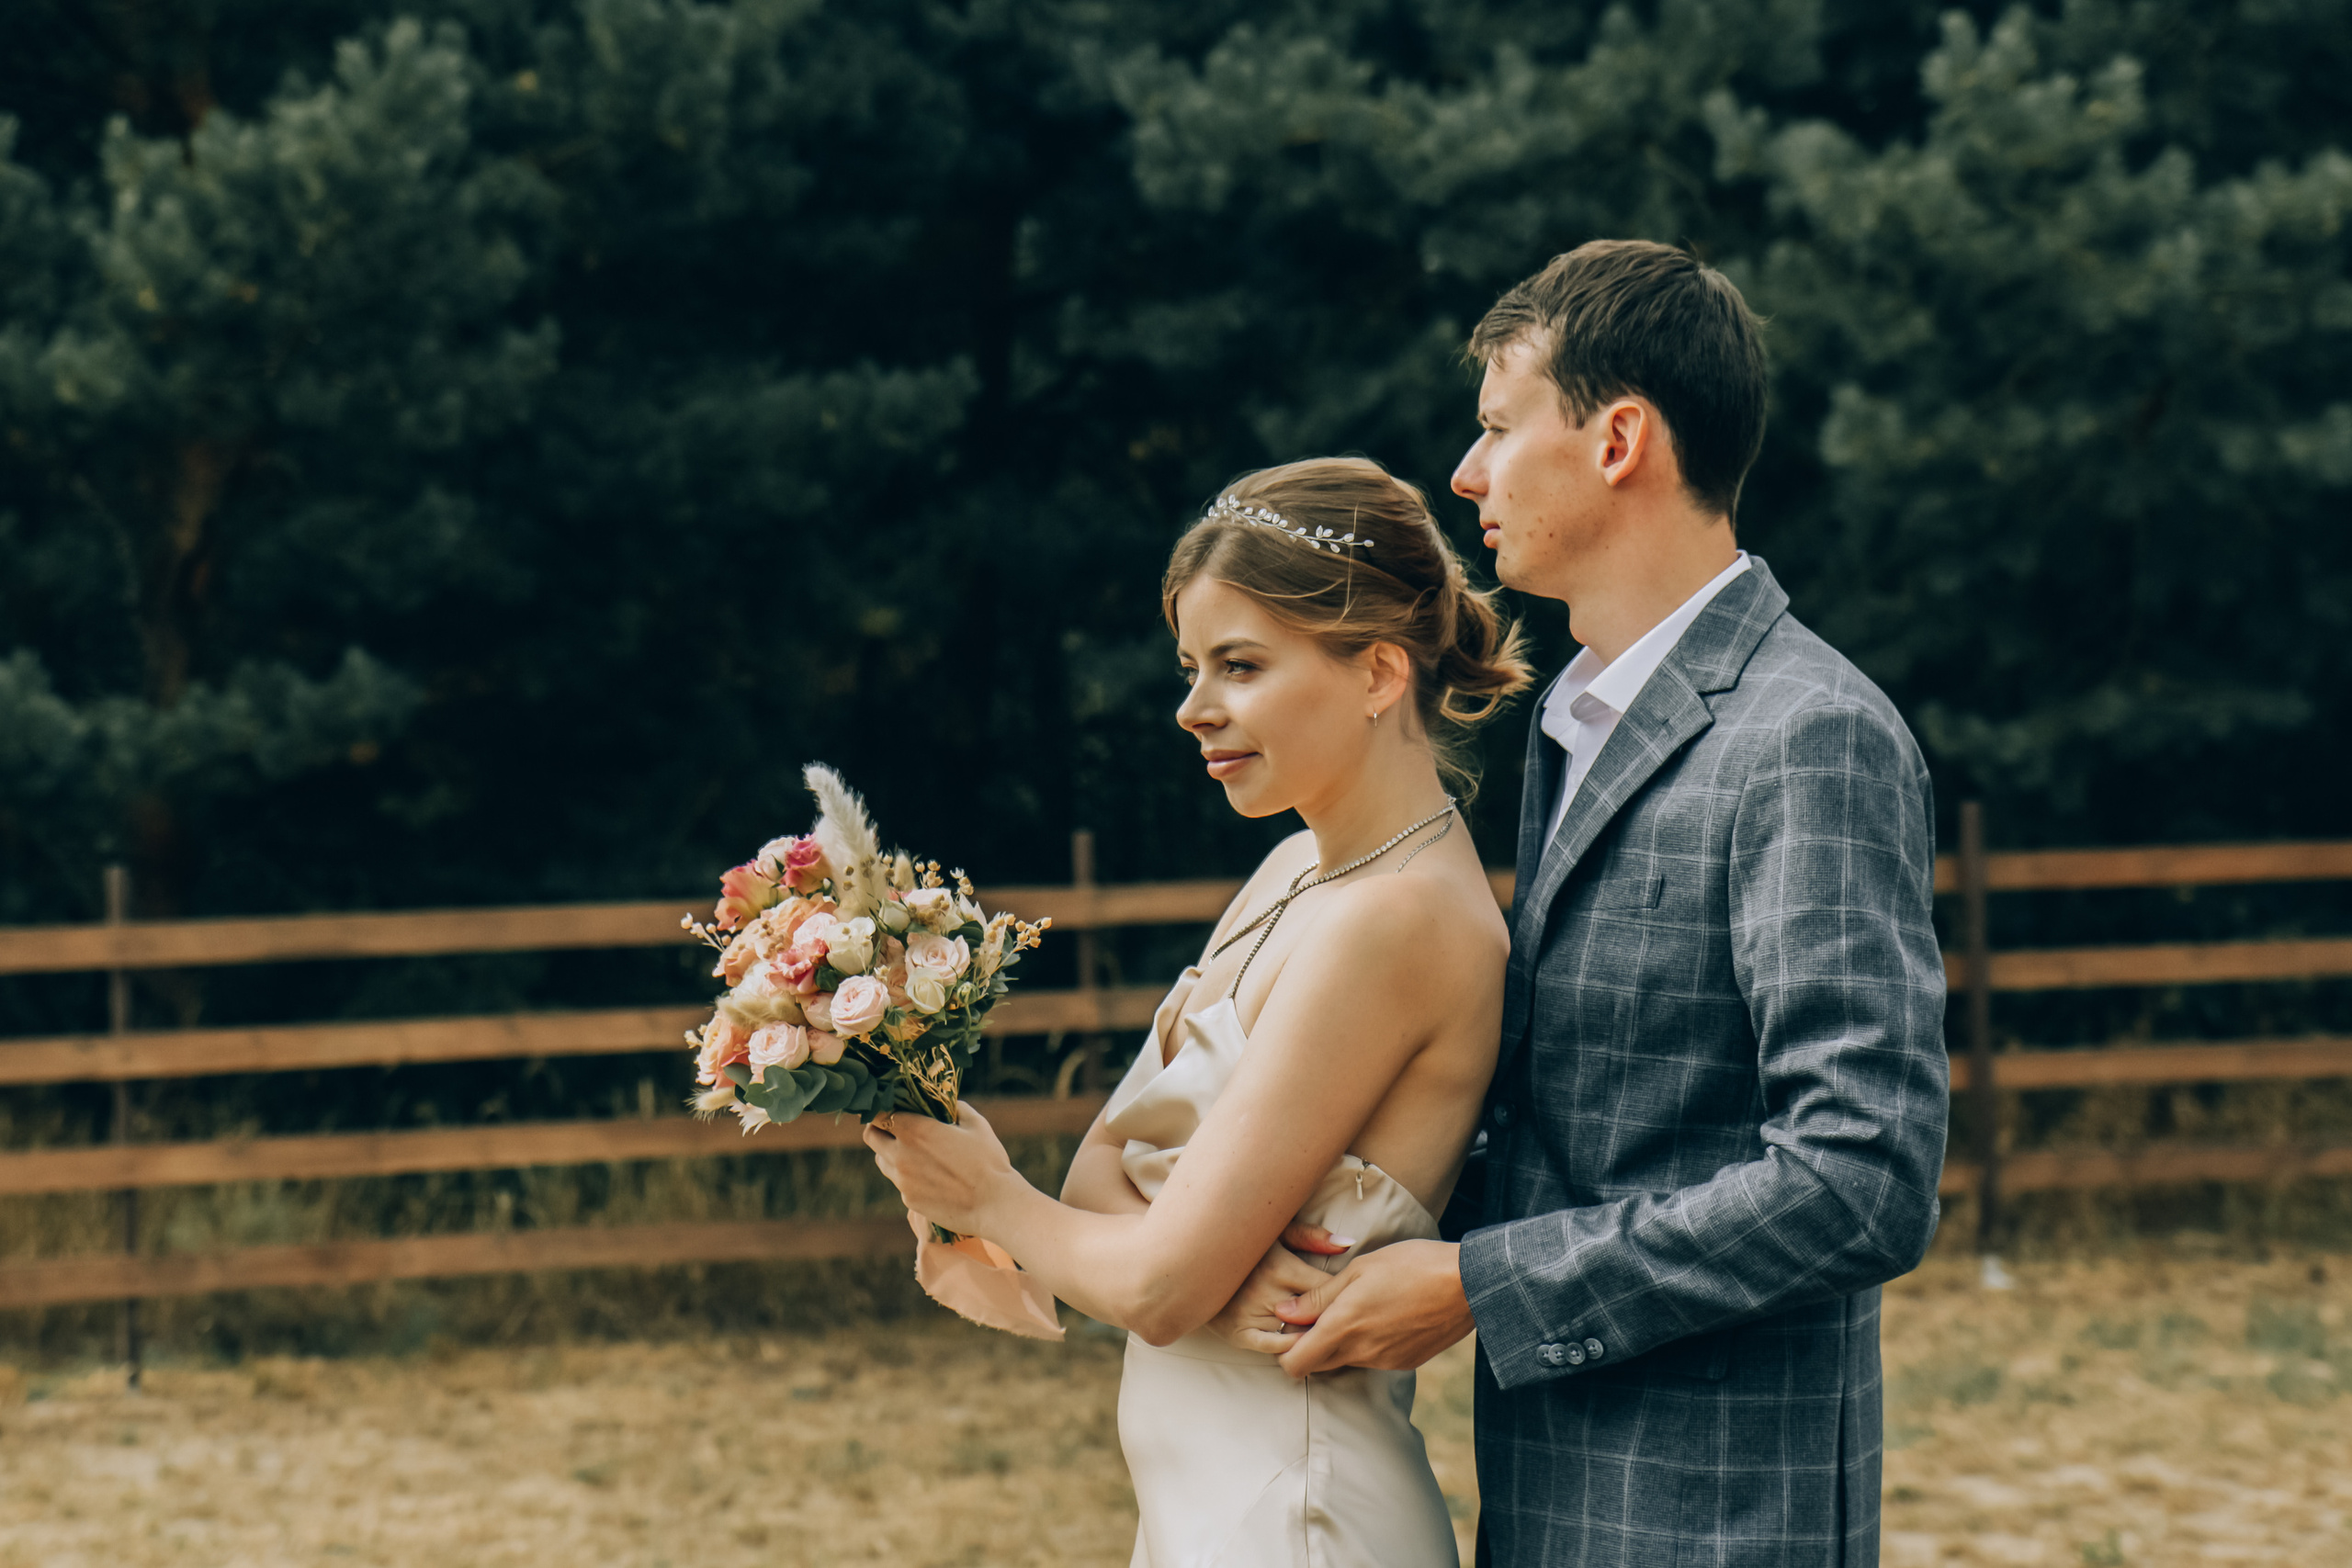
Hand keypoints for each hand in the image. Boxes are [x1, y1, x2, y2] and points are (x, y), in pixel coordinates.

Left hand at [862, 1102, 1019, 1235]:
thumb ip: (956, 1109)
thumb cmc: (988, 1161)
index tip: (890, 1107)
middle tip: (895, 1127)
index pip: (878, 1114)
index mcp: (915, 1131)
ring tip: (912, 1151)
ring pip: (881, 1161)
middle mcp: (902, 1155)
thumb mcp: (976, 1125)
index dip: (880, 1109)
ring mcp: (903, 1181)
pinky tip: (928, 1175)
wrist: (994, 1204)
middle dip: (879, 1129)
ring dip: (889, 1152)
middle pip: (871, 1137)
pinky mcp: (909, 1200)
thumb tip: (947, 1104)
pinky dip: (906, 1175)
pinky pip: (899, 1182)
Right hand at [1205, 1225, 1358, 1355]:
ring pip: (1298, 1333)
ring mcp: (1251, 1315)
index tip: (1349, 1295)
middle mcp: (1266, 1293)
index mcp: (1279, 1266)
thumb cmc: (1244, 1245)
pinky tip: (1301, 1340)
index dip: (1342, 1294)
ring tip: (1326, 1328)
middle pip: (1315, 1314)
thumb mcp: (1275, 1232)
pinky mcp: (1238, 1333)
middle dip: (1332, 1316)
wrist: (1192, 1264)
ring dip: (1313, 1333)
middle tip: (1344, 1315)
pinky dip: (1291, 1348)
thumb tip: (1346, 1245)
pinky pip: (1273, 1348)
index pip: (1326, 1289)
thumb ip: (1311, 1236)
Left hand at [1272, 1239, 1472, 1378]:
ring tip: (1362, 1306)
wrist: (1469, 1284)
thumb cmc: (1411, 1265)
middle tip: (1321, 1314)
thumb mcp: (1359, 1269)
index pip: (1294, 1365)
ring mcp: (1385, 1361)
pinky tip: (1388, 1314)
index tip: (1292, 1326)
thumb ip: (1318, 1296)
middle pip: (1317, 1366)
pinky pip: (1374, 1359)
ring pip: (1346, 1360)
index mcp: (1343, 1326)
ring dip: (1343, 1342)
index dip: (1285, 1350)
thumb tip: (1282, 1312)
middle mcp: (1361, 1352)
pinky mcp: (1406, 1363)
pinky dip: (1371, 1343)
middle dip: (1311, 1346)